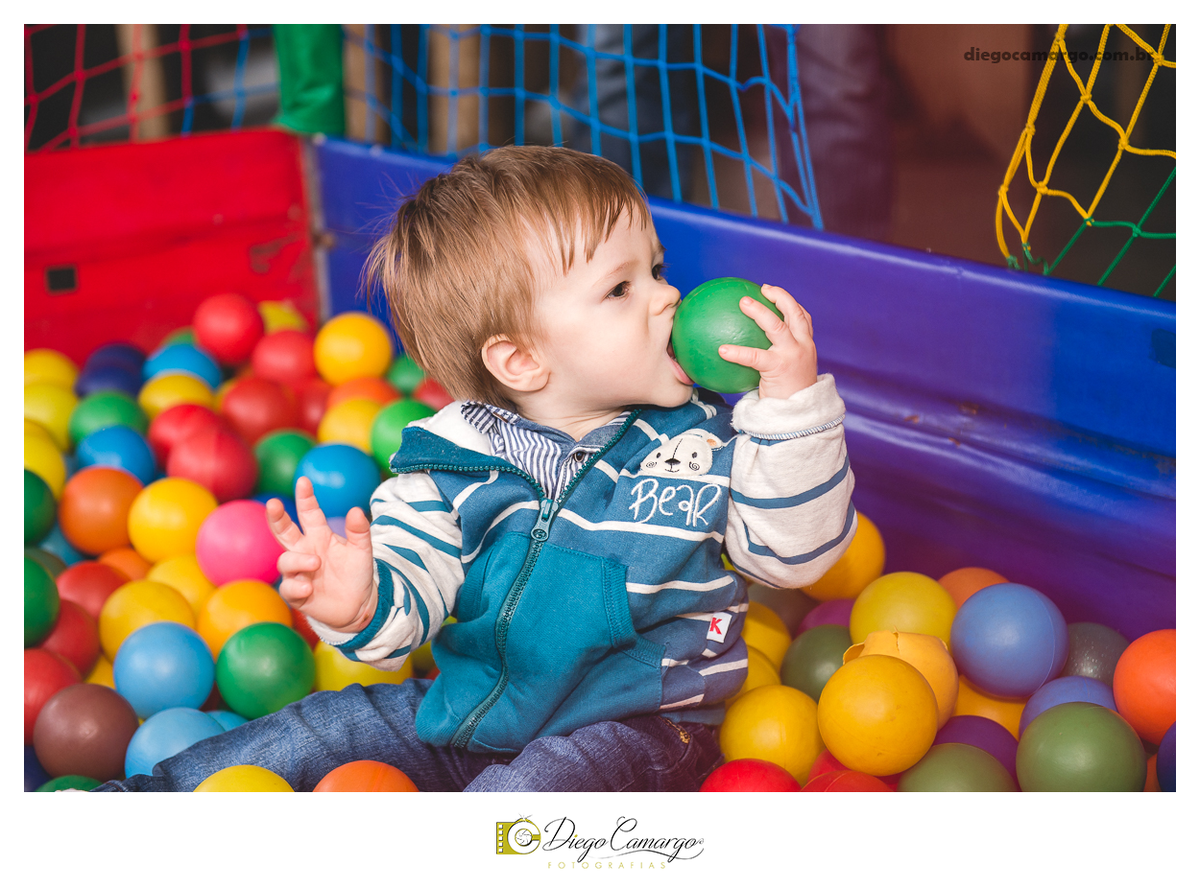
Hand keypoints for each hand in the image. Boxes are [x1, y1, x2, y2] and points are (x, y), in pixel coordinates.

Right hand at [267, 476, 377, 634]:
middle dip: (276, 517)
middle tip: (273, 503)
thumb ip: (359, 531)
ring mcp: (298, 571)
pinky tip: (308, 588)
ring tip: (316, 562)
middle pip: (284, 531)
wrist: (358, 605)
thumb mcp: (363, 551)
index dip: (305, 497)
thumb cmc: (356, 573)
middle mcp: (304, 550)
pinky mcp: (296, 593)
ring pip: (286, 560)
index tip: (303, 481)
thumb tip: (356, 510)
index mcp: (319, 535)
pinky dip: (296, 586)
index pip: (308, 512)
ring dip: (299, 560)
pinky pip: (288, 587)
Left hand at [718, 283, 817, 399]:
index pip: (804, 319)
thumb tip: (748, 359)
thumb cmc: (789, 399)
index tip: (775, 294)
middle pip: (795, 313)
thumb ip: (774, 363)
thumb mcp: (787, 377)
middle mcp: (803, 347)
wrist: (800, 418)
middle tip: (762, 289)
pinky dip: (737, 351)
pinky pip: (754, 356)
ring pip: (777, 326)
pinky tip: (721, 349)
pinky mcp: (779, 367)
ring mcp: (792, 355)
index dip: (791, 303)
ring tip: (742, 302)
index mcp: (806, 347)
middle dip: (780, 297)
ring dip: (759, 311)